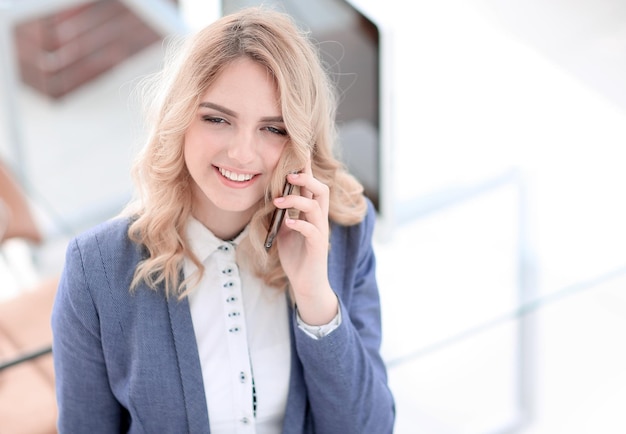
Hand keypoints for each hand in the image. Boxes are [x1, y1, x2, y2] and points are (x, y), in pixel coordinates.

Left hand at [273, 162, 337, 324]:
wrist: (306, 284)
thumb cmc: (296, 256)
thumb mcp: (285, 230)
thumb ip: (281, 213)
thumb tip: (269, 196)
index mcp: (311, 213)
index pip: (311, 186)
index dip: (306, 169)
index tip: (298, 151)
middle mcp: (319, 219)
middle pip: (321, 189)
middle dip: (306, 178)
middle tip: (288, 173)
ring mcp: (320, 232)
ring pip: (317, 206)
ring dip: (297, 199)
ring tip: (279, 199)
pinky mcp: (318, 247)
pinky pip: (312, 230)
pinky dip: (300, 224)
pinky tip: (288, 223)